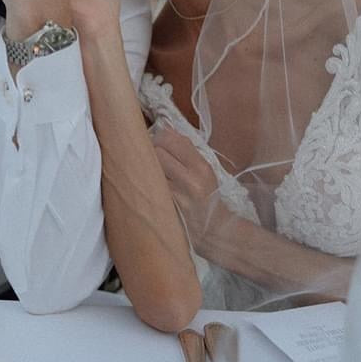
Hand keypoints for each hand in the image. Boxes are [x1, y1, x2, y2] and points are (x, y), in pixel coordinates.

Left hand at [152, 124, 225, 252]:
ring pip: (150, 167)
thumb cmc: (209, 197)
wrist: (214, 231)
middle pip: (157, 151)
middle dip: (152, 151)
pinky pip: (149, 186)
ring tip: (149, 170)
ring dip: (146, 166)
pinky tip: (148, 184)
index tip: (159, 142)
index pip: (170, 139)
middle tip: (152, 156)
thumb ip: (187, 150)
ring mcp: (175, 195)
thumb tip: (166, 130)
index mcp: (201, 167)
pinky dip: (146, 182)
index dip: (160, 137)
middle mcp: (189, 179)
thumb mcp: (205, 170)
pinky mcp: (165, 208)